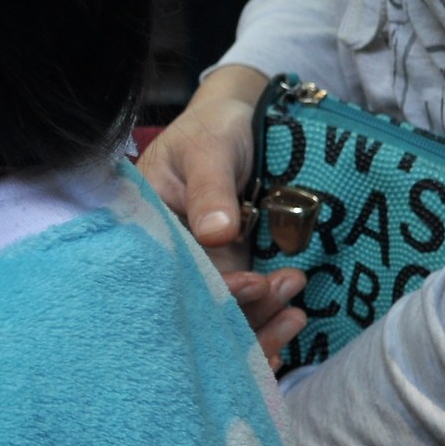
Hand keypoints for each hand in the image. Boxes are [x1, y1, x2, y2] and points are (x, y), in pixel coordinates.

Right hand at [138, 66, 306, 369]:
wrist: (245, 120)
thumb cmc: (214, 128)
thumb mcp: (207, 148)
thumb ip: (210, 188)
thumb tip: (217, 232)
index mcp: (149, 232)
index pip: (172, 277)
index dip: (210, 291)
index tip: (250, 282)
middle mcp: (172, 260)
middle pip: (199, 309)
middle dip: (243, 310)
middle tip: (285, 285)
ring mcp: (205, 270)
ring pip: (225, 315)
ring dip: (262, 316)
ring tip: (295, 284)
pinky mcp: (233, 273)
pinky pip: (246, 311)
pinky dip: (267, 325)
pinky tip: (293, 322)